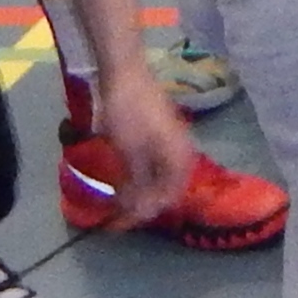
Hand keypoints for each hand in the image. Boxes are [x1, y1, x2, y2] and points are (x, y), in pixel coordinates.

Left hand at [93, 69, 196, 229]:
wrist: (125, 73)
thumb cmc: (129, 113)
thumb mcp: (130, 153)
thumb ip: (137, 184)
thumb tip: (138, 209)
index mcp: (180, 160)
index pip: (167, 200)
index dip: (142, 215)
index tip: (117, 225)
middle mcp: (182, 154)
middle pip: (166, 191)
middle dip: (142, 206)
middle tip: (115, 216)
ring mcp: (173, 143)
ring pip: (160, 180)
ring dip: (140, 193)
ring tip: (117, 201)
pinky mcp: (161, 136)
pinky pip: (155, 167)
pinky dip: (140, 178)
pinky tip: (124, 180)